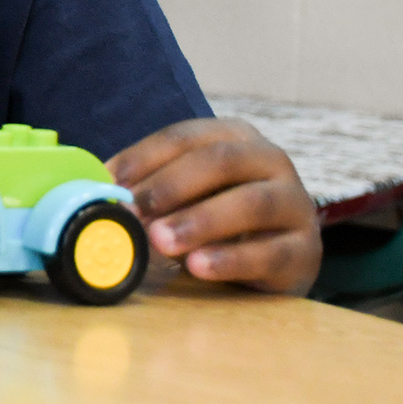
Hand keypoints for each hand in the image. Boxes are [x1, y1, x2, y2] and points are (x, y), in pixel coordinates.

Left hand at [108, 117, 320, 295]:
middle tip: (135, 211)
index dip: (145, 156)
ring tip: (161, 241)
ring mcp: (295, 204)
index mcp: (235, 137)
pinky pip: (271, 252)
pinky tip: (197, 267)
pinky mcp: (306, 251)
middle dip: (173, 186)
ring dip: (201, 220)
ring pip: (253, 203)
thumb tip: (96, 186)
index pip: (185, 136)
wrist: (274, 262)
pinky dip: (231, 259)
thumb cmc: (216, 218)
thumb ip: (148, 188)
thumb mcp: (183, 195)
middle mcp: (271, 161)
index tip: (110, 181)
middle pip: (222, 161)